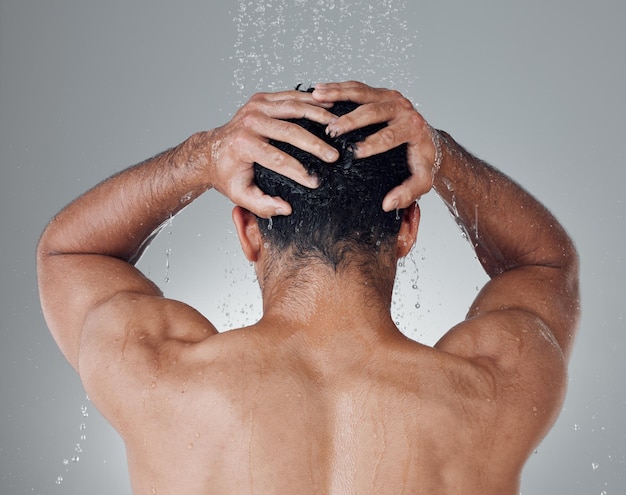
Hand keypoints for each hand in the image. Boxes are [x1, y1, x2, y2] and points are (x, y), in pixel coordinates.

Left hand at [204, 90, 338, 217]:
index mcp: (243, 145)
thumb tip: (286, 208)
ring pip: (294, 108)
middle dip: (315, 145)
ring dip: (319, 116)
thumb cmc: (227, 173)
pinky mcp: (261, 99)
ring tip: (338, 126)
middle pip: (290, 131)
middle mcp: (249, 121)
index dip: (299, 171)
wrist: (211, 151)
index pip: (277, 159)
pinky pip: (291, 96)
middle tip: (334, 157)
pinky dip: (311, 101)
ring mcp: (255, 106)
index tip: (316, 182)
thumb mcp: (240, 195)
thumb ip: (262, 205)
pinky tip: (329, 106)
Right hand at [312, 81, 437, 210]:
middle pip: (374, 110)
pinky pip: (357, 88)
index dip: (371, 144)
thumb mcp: (422, 180)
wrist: (429, 140)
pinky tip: (320, 91)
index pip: (390, 136)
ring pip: (362, 93)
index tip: (353, 153)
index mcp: (413, 128)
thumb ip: (408, 193)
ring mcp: (390, 97)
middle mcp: (402, 108)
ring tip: (318, 98)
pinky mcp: (380, 92)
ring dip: (338, 94)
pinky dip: (337, 88)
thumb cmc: (423, 160)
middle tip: (332, 130)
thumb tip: (388, 204)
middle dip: (351, 120)